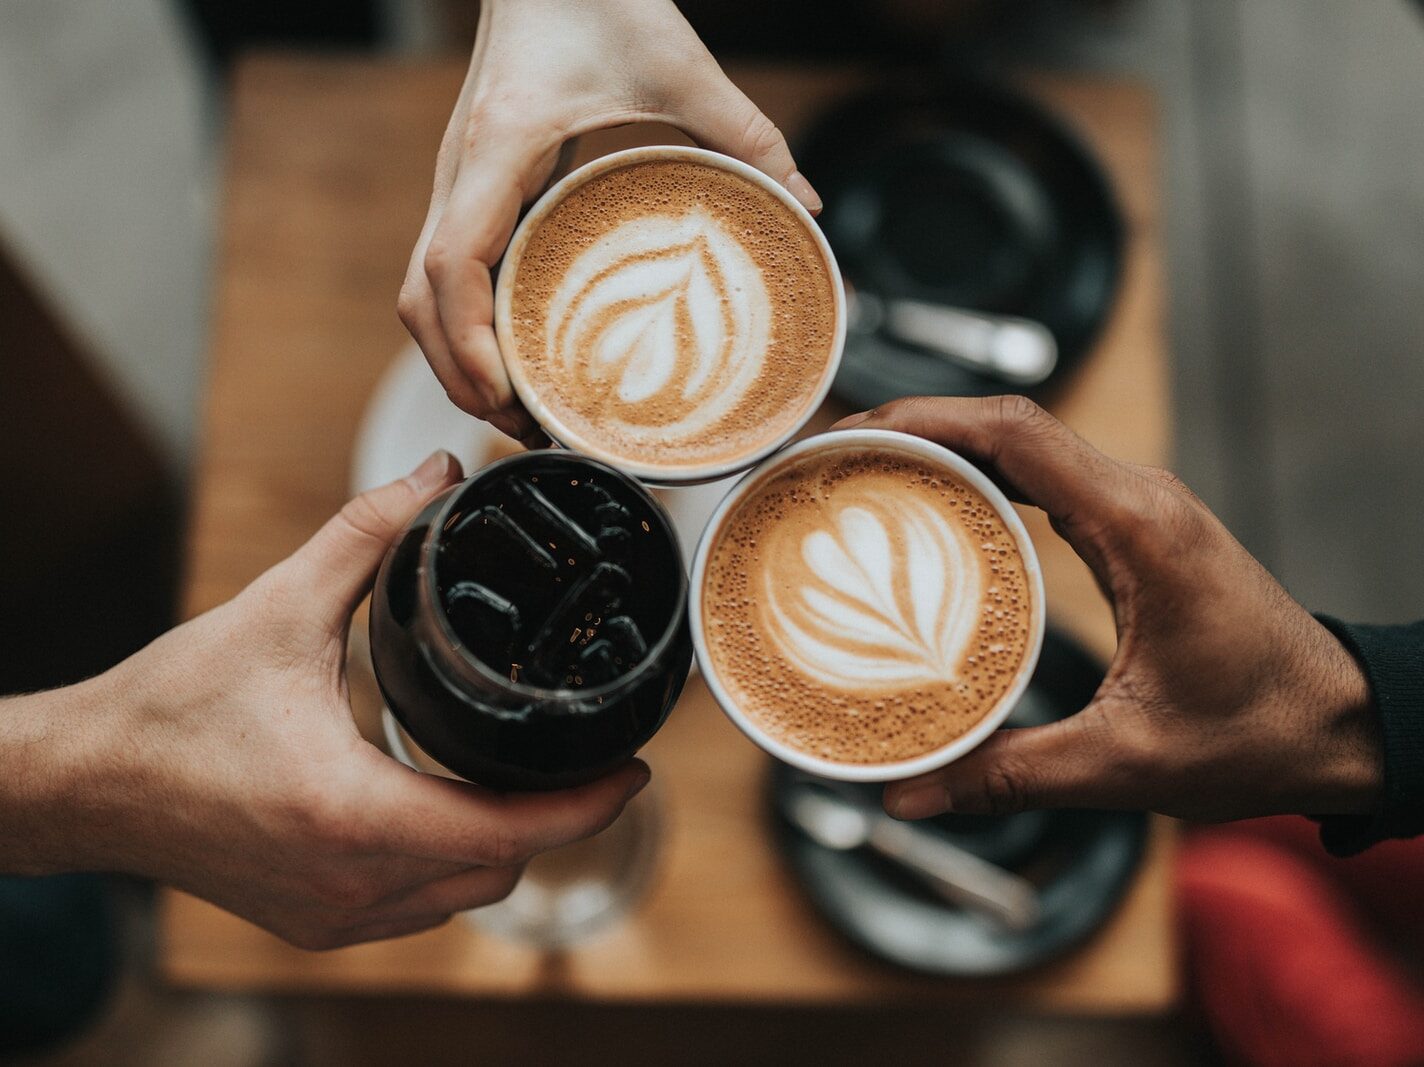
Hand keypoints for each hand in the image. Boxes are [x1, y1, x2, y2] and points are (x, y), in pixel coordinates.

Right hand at [0, 452, 648, 948]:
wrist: (85, 783)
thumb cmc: (170, 707)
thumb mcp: (278, 608)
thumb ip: (366, 536)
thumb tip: (434, 476)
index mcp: (353, 812)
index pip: (511, 831)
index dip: (588, 805)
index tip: (635, 768)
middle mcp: (351, 882)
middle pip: (500, 868)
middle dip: (556, 819)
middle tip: (585, 757)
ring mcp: (332, 915)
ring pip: (462, 896)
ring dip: (504, 844)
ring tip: (526, 777)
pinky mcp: (313, 922)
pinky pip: (418, 908)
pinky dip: (450, 865)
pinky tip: (449, 810)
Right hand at [397, 0, 820, 442]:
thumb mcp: (678, 62)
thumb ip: (746, 132)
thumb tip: (805, 205)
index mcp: (498, 149)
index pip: (449, 265)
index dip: (467, 343)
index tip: (507, 396)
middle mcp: (459, 173)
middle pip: (419, 301)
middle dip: (461, 376)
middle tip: (526, 430)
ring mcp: (456, 183)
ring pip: (420, 293)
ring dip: (456, 358)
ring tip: (519, 411)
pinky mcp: (472, 189)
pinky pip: (447, 273)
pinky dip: (466, 326)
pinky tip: (516, 356)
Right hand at [831, 397, 1381, 823]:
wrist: (1343, 728)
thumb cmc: (1260, 734)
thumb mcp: (1125, 762)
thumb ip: (1010, 774)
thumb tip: (910, 794)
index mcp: (1139, 527)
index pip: (1017, 432)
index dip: (924, 419)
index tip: (852, 433)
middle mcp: (1140, 499)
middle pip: (1008, 424)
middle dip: (914, 427)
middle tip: (833, 459)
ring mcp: (1140, 509)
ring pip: (1026, 444)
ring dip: (946, 448)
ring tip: (865, 476)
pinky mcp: (1136, 531)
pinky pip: (1046, 479)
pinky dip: (983, 479)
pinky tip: (934, 513)